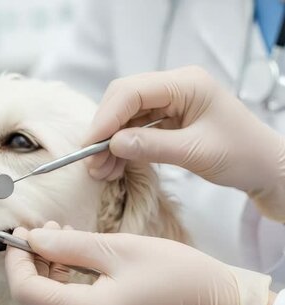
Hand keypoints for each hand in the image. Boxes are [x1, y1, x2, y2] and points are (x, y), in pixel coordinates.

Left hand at [5, 223, 273, 304]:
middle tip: (41, 231)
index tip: (20, 233)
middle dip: (29, 264)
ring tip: (59, 238)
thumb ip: (68, 245)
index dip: (16, 261)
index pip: (26, 292)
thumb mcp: (118, 248)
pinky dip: (60, 287)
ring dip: (44, 273)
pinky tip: (71, 259)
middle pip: (31, 304)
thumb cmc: (175, 274)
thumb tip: (32, 239)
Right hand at [84, 66, 284, 220]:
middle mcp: (175, 86)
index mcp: (186, 83)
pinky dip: (122, 146)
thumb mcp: (195, 152)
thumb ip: (152, 146)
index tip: (89, 145)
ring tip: (101, 171)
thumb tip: (112, 145)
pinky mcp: (168, 117)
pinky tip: (114, 166)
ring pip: (126, 115)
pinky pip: (136, 127)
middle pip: (123, 99)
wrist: (265, 168)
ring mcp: (171, 100)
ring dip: (110, 142)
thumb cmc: (241, 156)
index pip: (132, 92)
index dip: (106, 118)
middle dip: (104, 130)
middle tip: (91, 161)